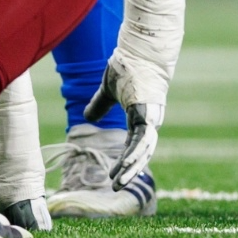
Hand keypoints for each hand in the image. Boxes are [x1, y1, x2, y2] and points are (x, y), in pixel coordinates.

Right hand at [84, 48, 168, 188]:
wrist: (138, 50)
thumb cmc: (128, 66)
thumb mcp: (108, 90)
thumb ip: (100, 104)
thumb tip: (87, 117)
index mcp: (141, 117)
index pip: (134, 145)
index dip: (127, 161)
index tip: (115, 175)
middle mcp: (149, 121)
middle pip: (141, 153)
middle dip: (130, 171)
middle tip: (116, 187)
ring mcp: (151, 118)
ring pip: (143, 150)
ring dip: (131, 167)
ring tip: (118, 183)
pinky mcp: (148, 114)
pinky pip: (142, 139)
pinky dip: (135, 153)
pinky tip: (126, 166)